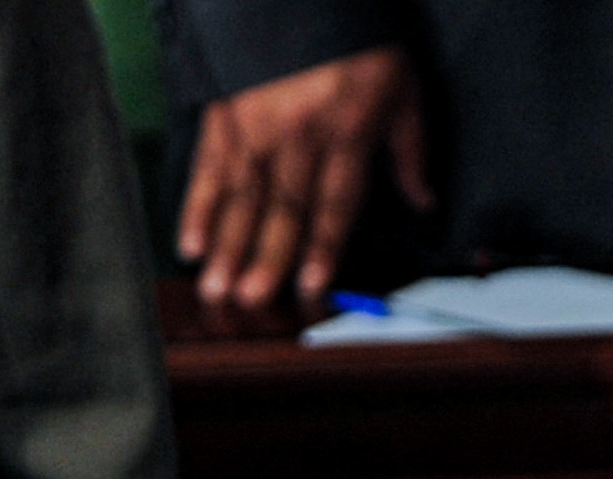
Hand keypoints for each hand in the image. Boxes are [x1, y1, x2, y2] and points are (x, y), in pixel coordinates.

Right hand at [179, 45, 431, 307]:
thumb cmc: (358, 43)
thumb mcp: (402, 91)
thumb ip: (409, 151)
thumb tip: (423, 202)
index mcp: (346, 133)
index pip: (335, 204)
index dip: (323, 248)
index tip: (311, 287)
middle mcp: (298, 134)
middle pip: (282, 207)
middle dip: (265, 258)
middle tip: (248, 301)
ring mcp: (255, 124)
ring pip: (240, 195)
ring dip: (227, 245)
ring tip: (216, 287)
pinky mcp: (223, 112)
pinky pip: (207, 166)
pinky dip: (196, 205)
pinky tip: (190, 241)